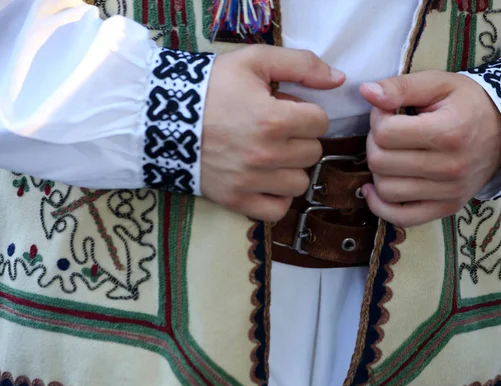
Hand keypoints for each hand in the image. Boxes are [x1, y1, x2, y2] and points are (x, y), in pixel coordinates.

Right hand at [201, 46, 344, 221]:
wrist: (161, 117)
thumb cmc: (210, 87)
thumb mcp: (254, 61)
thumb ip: (301, 64)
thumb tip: (340, 79)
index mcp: (273, 119)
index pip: (320, 122)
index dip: (306, 113)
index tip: (286, 109)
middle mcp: (266, 154)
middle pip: (313, 152)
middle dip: (300, 139)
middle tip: (275, 130)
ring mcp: (250, 181)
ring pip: (300, 183)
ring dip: (291, 169)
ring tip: (270, 155)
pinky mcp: (236, 200)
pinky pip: (278, 210)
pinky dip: (277, 198)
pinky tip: (266, 180)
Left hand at [359, 70, 500, 226]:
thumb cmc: (468, 103)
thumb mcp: (439, 83)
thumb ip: (401, 87)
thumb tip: (366, 92)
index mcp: (447, 132)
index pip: (385, 133)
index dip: (378, 118)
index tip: (388, 112)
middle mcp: (450, 167)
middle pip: (380, 161)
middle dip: (375, 142)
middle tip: (388, 132)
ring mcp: (449, 192)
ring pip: (386, 189)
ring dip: (378, 170)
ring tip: (391, 154)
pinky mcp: (447, 208)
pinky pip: (401, 218)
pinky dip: (381, 205)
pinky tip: (375, 188)